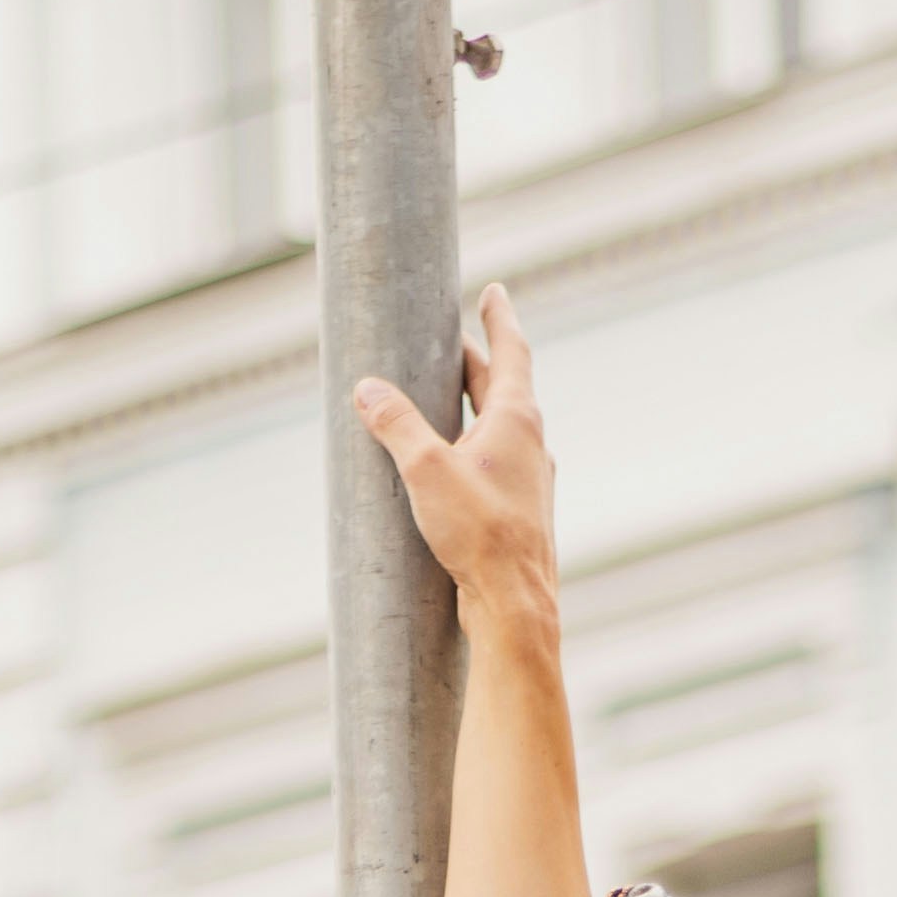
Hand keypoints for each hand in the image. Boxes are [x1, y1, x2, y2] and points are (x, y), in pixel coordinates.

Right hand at [351, 282, 558, 636]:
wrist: (515, 605)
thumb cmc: (480, 534)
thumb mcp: (426, 470)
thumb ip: (395, 424)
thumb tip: (366, 389)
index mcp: (517, 420)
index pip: (511, 351)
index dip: (499, 318)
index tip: (492, 292)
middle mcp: (530, 444)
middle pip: (499, 388)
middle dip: (473, 361)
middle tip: (448, 340)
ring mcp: (528, 480)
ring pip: (497, 428)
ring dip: (471, 407)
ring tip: (441, 399)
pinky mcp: (517, 512)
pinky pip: (492, 465)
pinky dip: (470, 449)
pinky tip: (449, 467)